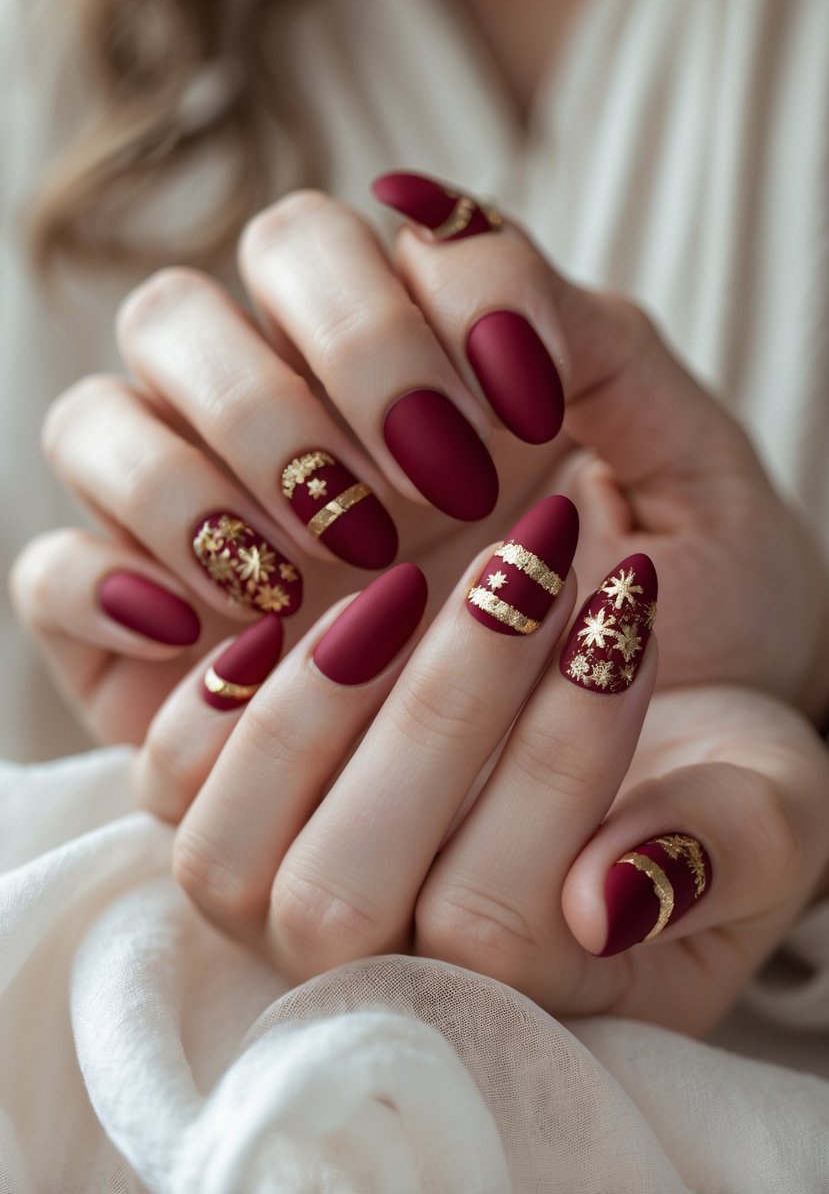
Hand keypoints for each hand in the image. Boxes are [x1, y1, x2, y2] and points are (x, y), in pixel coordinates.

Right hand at [11, 174, 828, 743]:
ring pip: (98, 421)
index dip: (410, 307)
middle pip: (181, 314)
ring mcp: (202, 532)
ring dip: (199, 482)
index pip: (318, 246)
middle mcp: (278, 430)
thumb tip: (435, 215)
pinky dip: (107, 581)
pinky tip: (211, 628)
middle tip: (428, 494)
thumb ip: (593, 333)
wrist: (676, 777)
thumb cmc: (691, 614)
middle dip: (298, 395)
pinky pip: (54, 575)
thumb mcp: (682, 469)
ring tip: (332, 568)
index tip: (526, 416)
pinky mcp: (145, 643)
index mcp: (398, 363)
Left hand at [133, 501, 828, 1034]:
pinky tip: (315, 613)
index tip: (622, 610)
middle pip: (339, 894)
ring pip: (228, 852)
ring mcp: (276, 910)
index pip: (496, 922)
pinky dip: (223, 696)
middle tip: (528, 564)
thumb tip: (608, 895)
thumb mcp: (760, 812)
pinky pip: (168, 783)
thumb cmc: (697, 785)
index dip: (558, 760)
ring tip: (413, 582)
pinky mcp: (221, 816)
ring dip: (323, 700)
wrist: (615, 744)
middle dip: (442, 711)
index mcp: (519, 1005)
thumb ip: (717, 855)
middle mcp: (372, 979)